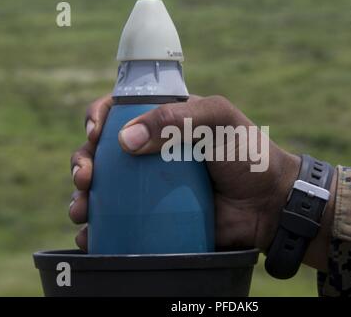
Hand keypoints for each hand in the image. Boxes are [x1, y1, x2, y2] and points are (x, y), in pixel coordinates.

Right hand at [70, 94, 335, 271]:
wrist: (268, 203)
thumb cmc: (247, 154)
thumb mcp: (216, 118)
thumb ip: (175, 117)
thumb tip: (124, 141)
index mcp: (163, 122)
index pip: (119, 113)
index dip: (98, 118)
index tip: (94, 132)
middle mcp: (151, 154)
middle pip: (102, 153)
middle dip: (83, 161)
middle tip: (86, 176)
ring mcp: (151, 188)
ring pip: (103, 190)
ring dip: (82, 198)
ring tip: (82, 209)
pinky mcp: (155, 218)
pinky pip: (118, 223)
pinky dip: (98, 230)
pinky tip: (91, 237)